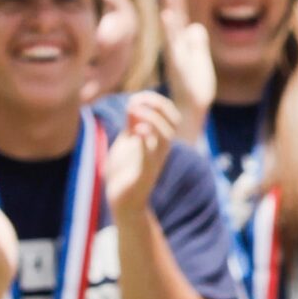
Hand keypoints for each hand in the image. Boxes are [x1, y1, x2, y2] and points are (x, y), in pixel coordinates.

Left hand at [105, 94, 180, 216]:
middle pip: (173, 120)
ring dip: (152, 118)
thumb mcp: (128, 142)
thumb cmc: (126, 171)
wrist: (124, 202)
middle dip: (159, 104)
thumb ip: (132, 125)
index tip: (136, 97)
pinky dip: (146, 139)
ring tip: (134, 112)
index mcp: (158, 140)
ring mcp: (154, 160)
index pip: (169, 113)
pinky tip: (137, 130)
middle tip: (138, 100)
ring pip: (166, 134)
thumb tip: (134, 104)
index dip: (156, 100)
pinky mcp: (144, 173)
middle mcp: (161, 149)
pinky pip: (149, 154)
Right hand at [159, 0, 215, 118]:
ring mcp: (175, 54)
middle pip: (174, 16)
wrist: (192, 109)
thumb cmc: (195, 86)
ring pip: (171, 26)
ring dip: (170, 6)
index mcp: (182, 43)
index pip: (179, 15)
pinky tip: (167, 14)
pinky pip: (173, 43)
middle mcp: (176, 46)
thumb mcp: (200, 59)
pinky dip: (169, 28)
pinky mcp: (178, 64)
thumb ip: (197, 42)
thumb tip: (196, 26)